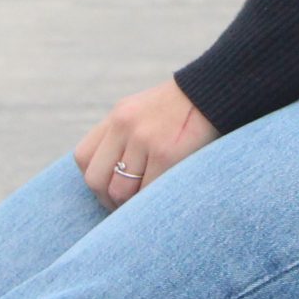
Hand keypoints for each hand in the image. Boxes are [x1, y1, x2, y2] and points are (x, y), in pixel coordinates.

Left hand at [74, 77, 217, 208]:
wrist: (215, 91)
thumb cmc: (181, 110)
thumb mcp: (143, 112)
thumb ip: (123, 137)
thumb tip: (111, 179)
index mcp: (117, 115)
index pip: (83, 158)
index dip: (95, 181)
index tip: (110, 190)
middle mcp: (125, 125)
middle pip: (95, 179)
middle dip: (108, 200)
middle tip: (125, 207)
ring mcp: (144, 139)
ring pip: (120, 191)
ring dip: (131, 206)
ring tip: (145, 205)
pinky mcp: (166, 153)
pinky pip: (148, 192)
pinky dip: (152, 202)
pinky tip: (162, 199)